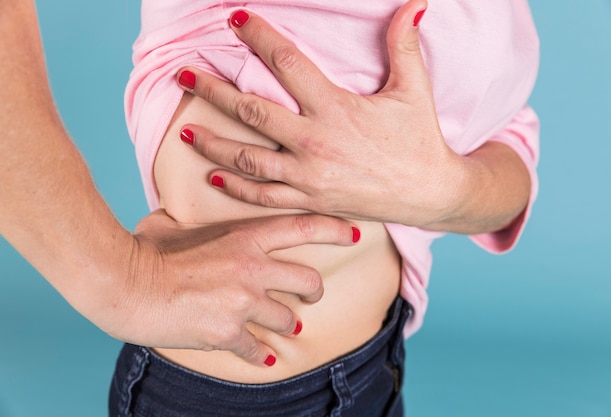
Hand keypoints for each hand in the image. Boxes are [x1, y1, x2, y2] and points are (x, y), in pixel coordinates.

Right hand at [100, 210, 357, 366]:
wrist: (127, 284)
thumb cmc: (145, 249)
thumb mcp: (173, 223)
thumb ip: (187, 218)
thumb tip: (172, 213)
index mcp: (245, 236)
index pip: (304, 226)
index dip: (335, 228)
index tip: (354, 232)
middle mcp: (253, 268)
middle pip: (309, 280)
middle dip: (313, 291)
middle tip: (309, 295)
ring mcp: (243, 301)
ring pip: (289, 318)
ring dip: (288, 324)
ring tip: (284, 327)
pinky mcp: (228, 332)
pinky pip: (258, 349)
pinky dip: (262, 356)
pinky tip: (263, 358)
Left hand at [175, 0, 465, 226]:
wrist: (430, 194)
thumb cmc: (420, 140)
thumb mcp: (414, 90)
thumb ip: (404, 45)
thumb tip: (416, 1)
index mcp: (336, 108)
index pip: (287, 65)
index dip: (260, 37)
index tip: (236, 19)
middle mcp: (315, 141)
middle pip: (251, 111)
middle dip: (212, 90)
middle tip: (182, 74)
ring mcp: (308, 174)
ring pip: (247, 158)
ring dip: (213, 142)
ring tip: (184, 129)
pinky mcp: (310, 199)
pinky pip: (264, 196)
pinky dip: (236, 188)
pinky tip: (214, 176)